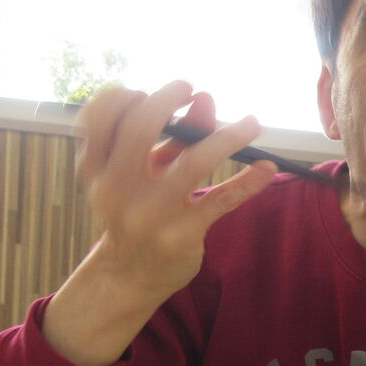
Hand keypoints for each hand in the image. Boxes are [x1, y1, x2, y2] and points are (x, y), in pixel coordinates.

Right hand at [75, 80, 276, 301]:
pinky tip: (268, 169)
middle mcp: (117, 189)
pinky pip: (222, 201)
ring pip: (194, 163)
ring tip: (251, 123)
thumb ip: (169, 137)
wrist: (129, 274)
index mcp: (97, 169)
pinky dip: (250, 182)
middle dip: (170, 99)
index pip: (101, 116)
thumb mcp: (140, 175)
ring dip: (228, 137)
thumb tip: (204, 98)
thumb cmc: (136, 211)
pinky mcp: (181, 235)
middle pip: (141, 129)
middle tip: (196, 91)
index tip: (148, 92)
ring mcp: (151, 213)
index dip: (125, 95)